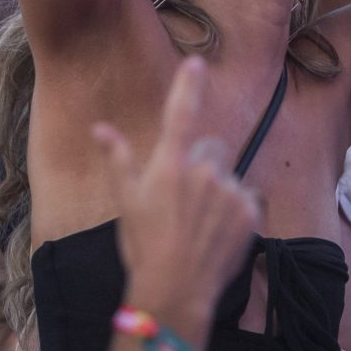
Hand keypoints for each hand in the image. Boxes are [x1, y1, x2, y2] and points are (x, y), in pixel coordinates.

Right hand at [94, 57, 261, 342]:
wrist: (175, 288)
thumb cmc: (144, 245)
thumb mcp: (126, 201)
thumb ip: (119, 159)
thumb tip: (100, 129)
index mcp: (171, 165)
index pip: (181, 114)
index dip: (187, 86)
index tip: (195, 62)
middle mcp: (204, 172)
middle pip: (209, 151)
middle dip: (200, 167)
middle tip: (182, 201)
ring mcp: (229, 192)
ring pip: (226, 178)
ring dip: (216, 193)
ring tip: (197, 225)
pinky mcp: (249, 212)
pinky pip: (244, 200)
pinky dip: (234, 212)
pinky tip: (215, 234)